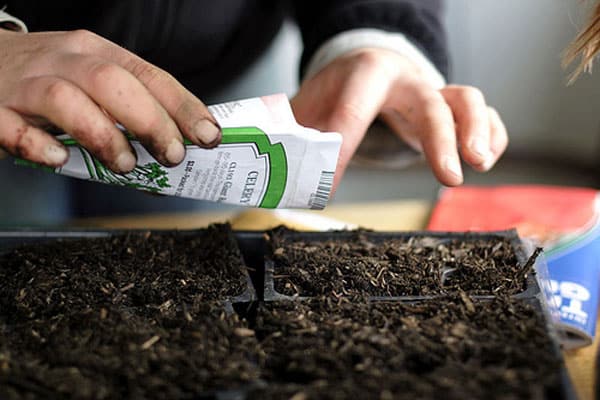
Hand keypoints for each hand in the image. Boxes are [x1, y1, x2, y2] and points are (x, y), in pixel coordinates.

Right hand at [0, 29, 220, 171]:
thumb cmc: (48, 81)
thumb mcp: (92, 82)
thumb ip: (128, 109)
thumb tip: (176, 149)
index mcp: (97, 54)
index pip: (149, 75)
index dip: (183, 106)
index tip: (208, 134)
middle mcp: (64, 62)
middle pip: (112, 82)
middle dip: (150, 121)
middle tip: (171, 155)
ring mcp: (26, 84)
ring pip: (66, 99)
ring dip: (103, 135)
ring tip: (124, 164)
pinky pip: (12, 125)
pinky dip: (38, 144)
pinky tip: (58, 159)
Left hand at [291, 48, 507, 189]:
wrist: (368, 71)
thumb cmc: (339, 91)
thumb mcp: (309, 107)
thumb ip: (296, 137)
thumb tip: (280, 178)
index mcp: (366, 71)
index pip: (358, 105)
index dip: (346, 141)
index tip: (332, 181)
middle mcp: (406, 78)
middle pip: (431, 101)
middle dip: (440, 139)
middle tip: (447, 177)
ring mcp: (433, 92)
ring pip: (467, 100)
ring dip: (478, 130)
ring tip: (479, 163)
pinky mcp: (450, 109)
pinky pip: (484, 115)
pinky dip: (493, 135)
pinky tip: (485, 160)